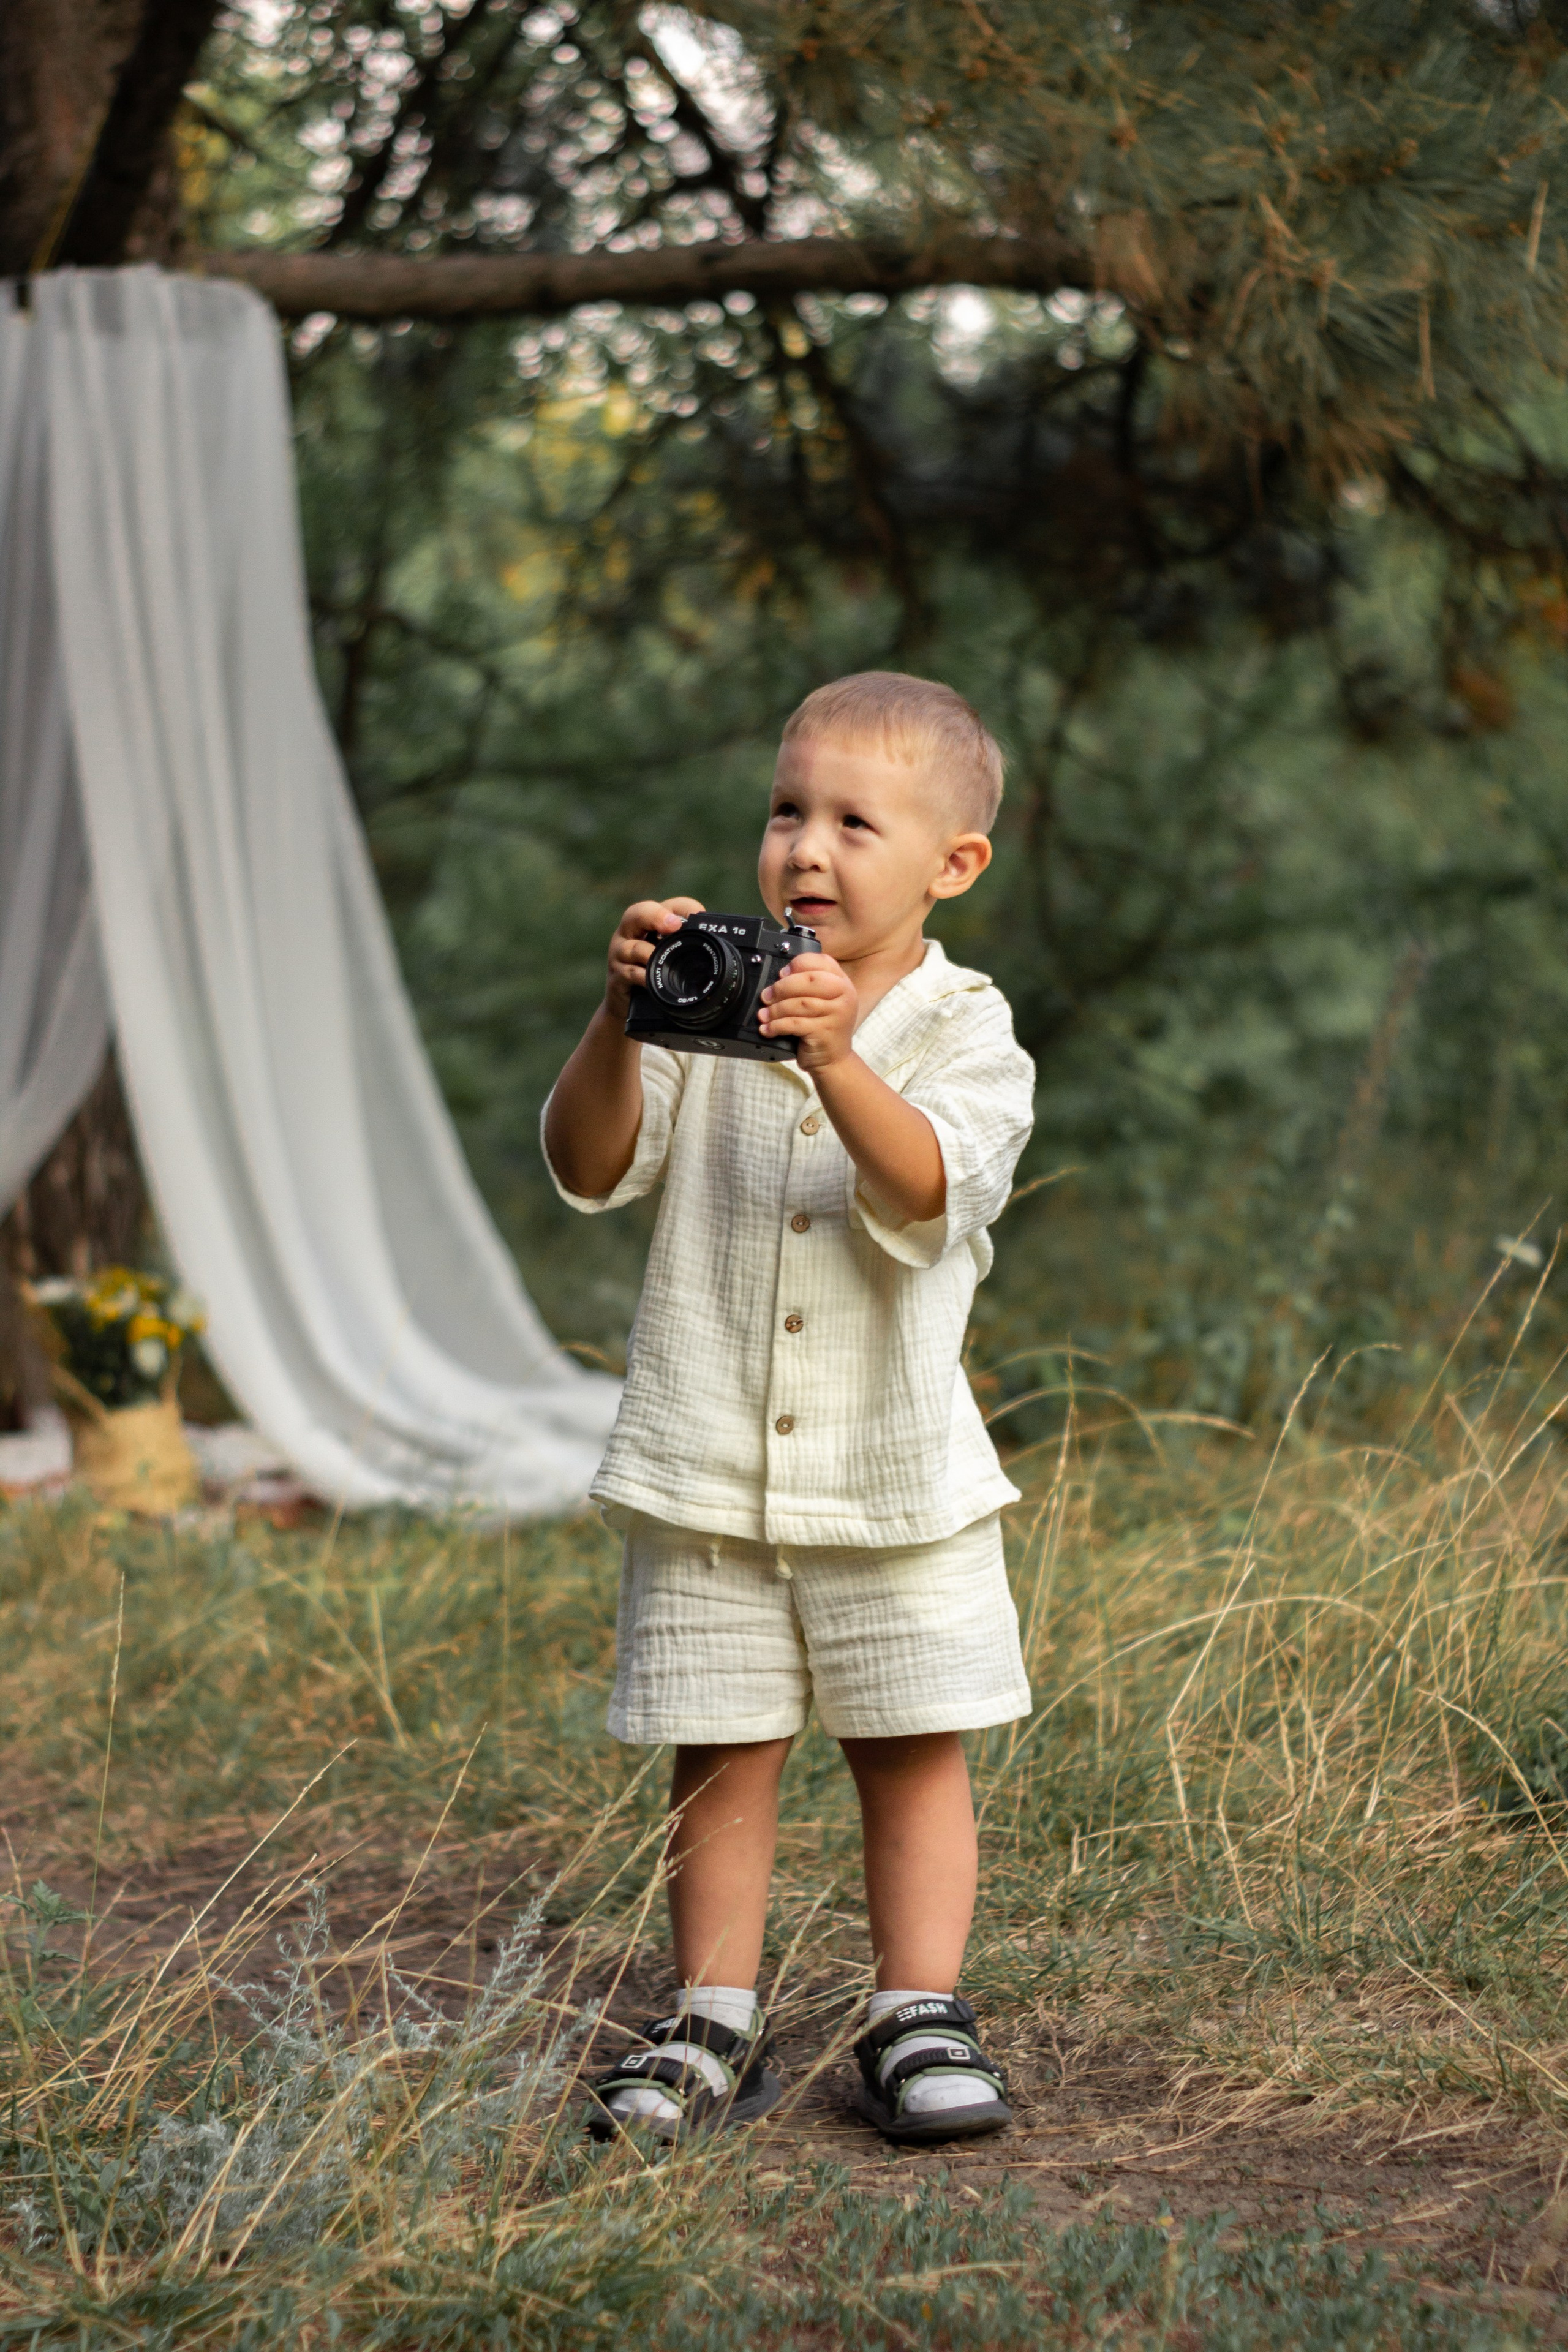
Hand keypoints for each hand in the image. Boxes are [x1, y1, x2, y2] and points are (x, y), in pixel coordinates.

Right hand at [605, 896, 703, 1019]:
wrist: (626, 1004)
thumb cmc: (652, 974)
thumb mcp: (669, 955)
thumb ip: (686, 945)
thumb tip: (721, 944)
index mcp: (648, 923)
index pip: (667, 906)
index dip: (684, 908)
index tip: (698, 915)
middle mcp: (630, 933)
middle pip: (637, 913)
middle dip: (656, 916)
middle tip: (674, 925)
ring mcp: (620, 954)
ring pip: (632, 947)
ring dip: (649, 953)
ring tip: (662, 960)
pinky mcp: (616, 976)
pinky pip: (629, 973)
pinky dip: (643, 976)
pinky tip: (651, 980)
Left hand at [759, 951, 857, 1071]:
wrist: (833, 1061)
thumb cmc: (822, 1029)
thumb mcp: (823, 1002)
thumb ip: (809, 985)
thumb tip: (780, 976)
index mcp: (843, 983)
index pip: (822, 961)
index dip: (798, 964)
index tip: (782, 973)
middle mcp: (845, 996)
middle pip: (809, 980)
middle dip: (782, 987)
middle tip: (766, 996)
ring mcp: (837, 1014)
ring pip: (799, 1003)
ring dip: (775, 1009)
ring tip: (764, 1015)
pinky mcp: (825, 1032)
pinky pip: (794, 1023)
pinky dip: (776, 1025)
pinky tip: (768, 1029)